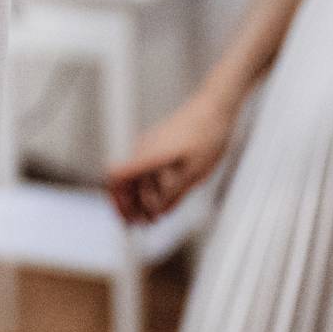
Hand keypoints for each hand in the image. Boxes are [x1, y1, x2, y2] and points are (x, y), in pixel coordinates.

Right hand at [105, 89, 239, 223]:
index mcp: (148, 156)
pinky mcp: (159, 142)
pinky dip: (150, 186)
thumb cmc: (207, 136)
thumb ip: (173, 194)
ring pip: (137, 176)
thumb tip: (157, 213)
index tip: (125, 220)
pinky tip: (164, 199)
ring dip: (141, 198)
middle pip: (123, 181)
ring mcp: (150, 144)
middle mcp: (143, 149)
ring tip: (154, 219)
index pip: (116, 177)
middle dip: (128, 206)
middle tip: (139, 226)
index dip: (116, 200)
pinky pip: (147, 167)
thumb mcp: (195, 172)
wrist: (216, 104)